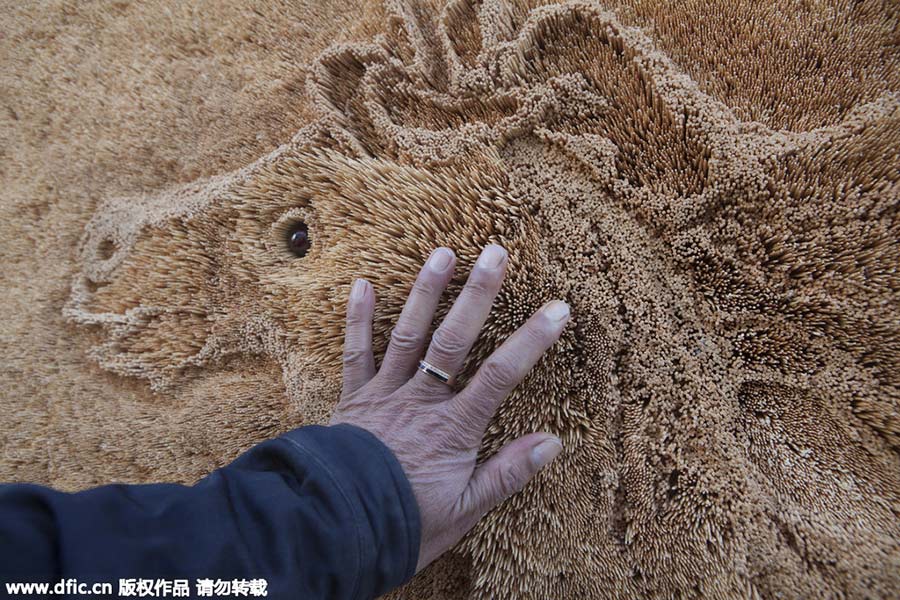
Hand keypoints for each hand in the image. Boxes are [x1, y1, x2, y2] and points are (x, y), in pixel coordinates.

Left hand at [330, 244, 568, 570]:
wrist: (337, 529)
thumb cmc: (405, 523)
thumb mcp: (465, 510)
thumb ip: (506, 473)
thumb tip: (552, 443)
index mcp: (454, 427)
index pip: (501, 375)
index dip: (531, 340)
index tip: (558, 309)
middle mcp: (421, 401)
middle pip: (454, 340)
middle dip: (477, 294)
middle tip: (496, 253)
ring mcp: (384, 394)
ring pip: (408, 334)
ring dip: (425, 292)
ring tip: (442, 252)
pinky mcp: (353, 398)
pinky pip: (355, 353)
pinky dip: (356, 319)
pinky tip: (361, 283)